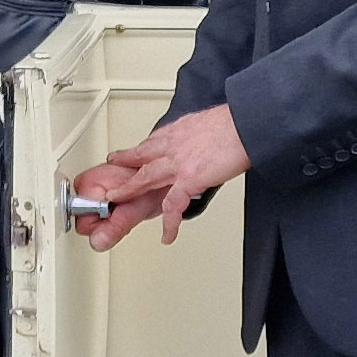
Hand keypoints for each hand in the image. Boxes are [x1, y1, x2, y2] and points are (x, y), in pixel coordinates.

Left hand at [73, 105, 248, 250]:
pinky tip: (166, 234)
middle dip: (122, 167)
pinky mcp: (188, 179)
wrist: (244, 124)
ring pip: (144, 179)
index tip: (127, 156)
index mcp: (177, 132)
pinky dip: (169, 223)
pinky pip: (172, 205)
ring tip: (117, 201)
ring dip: (129, 191)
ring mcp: (176, 163)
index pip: (151, 142)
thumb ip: (199, 133)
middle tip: (111, 176)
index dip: (136, 152)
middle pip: (140, 158)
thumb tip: (203, 138)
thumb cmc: (234, 123)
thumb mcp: (208, 122)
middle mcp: (172, 145)